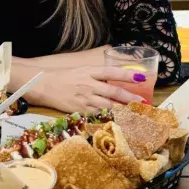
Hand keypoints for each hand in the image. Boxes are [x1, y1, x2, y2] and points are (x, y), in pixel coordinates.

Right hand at [26, 66, 146, 113]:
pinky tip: (119, 120)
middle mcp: (89, 84)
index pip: (112, 72)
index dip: (127, 74)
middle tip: (143, 101)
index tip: (142, 77)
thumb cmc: (65, 77)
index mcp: (90, 71)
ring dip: (123, 109)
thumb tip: (118, 78)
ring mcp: (85, 98)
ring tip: (136, 112)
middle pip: (113, 91)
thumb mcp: (83, 69)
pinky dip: (110, 117)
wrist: (45, 85)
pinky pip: (98, 114)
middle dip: (130, 97)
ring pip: (108, 105)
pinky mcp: (81, 110)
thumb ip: (99, 74)